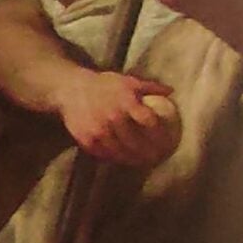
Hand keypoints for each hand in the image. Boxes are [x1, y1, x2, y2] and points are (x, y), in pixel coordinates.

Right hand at [57, 70, 177, 166]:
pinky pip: (105, 154)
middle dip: (149, 152)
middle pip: (136, 141)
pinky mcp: (86, 140)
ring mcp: (98, 130)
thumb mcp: (127, 81)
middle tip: (158, 157)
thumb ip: (149, 86)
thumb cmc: (102, 85)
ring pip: (121, 152)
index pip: (149, 122)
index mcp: (126, 102)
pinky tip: (124, 159)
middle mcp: (113, 117)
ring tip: (143, 162)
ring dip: (134, 159)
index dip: (160, 134)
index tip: (168, 142)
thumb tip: (172, 92)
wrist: (70, 90)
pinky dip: (116, 158)